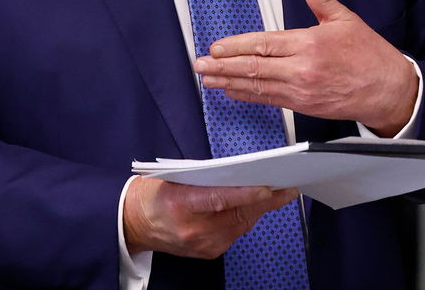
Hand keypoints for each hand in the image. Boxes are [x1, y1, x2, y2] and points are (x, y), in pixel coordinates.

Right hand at [123, 176, 296, 257]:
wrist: (136, 224)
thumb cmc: (157, 193)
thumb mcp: (177, 175)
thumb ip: (208, 175)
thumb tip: (242, 171)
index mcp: (181, 205)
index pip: (220, 200)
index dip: (247, 195)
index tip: (269, 188)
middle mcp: (193, 229)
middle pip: (238, 214)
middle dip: (266, 201)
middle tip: (288, 187)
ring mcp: (202, 245)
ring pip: (242, 225)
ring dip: (259, 209)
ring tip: (278, 193)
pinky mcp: (209, 253)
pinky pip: (236, 233)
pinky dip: (246, 219)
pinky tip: (255, 207)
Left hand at [194, 0, 418, 136]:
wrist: (388, 90)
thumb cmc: (369, 54)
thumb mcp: (346, 19)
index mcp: (310, 44)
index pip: (264, 45)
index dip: (236, 47)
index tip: (216, 47)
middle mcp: (302, 69)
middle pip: (254, 68)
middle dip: (222, 66)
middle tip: (200, 65)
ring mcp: (301, 91)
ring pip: (257, 86)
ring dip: (229, 82)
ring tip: (207, 79)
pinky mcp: (303, 106)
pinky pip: (269, 100)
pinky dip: (247, 95)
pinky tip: (232, 91)